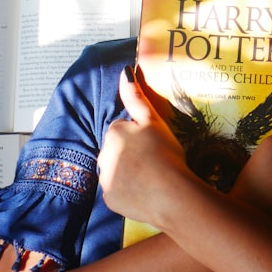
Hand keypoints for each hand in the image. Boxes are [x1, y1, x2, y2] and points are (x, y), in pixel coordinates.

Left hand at [98, 67, 196, 225]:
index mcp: (113, 133)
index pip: (123, 129)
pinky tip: (146, 192)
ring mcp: (105, 180)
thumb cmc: (165, 152)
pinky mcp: (110, 200)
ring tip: (152, 177)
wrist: (169, 193)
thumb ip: (136, 97)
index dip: (140, 135)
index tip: (154, 143)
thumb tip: (124, 71)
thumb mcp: (153, 120)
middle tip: (155, 160)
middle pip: (117, 150)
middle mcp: (102, 155)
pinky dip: (130, 191)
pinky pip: (119, 191)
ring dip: (130, 172)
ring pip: (117, 171)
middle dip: (131, 153)